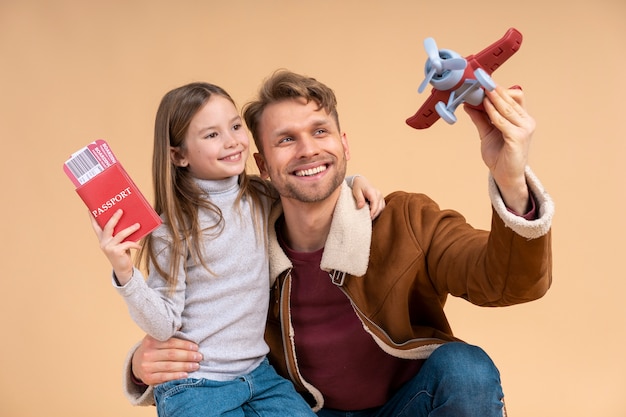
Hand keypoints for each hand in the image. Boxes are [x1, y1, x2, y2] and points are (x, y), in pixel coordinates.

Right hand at [90, 209, 141, 284]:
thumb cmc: (122, 253)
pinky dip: (134, 244)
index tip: (90, 209)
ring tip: (138, 225)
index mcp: (102, 239)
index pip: (95, 226)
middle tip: (121, 210)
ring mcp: (109, 247)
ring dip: (130, 229)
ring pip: (120, 234)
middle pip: (108, 227)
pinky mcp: (116, 252)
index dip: (92, 218)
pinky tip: (139, 247)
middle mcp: (104, 242)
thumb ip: (119, 234)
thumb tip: (129, 221)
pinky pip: (127, 244)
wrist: (122, 269)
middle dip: (114, 218)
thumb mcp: (118, 243)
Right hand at [132, 335, 201, 384]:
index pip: (171, 343)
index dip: (185, 345)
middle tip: (199, 357)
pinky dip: (176, 376)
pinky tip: (186, 374)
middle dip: (188, 356)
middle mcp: (147, 353)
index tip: (196, 347)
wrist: (138, 363)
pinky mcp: (148, 378)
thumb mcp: (158, 338)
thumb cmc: (154, 348)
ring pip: (169, 366)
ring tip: (196, 365)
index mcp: (151, 341)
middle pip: (172, 355)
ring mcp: (146, 366)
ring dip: (185, 366)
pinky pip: (164, 377)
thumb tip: (181, 325)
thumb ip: (169, 333)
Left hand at [351, 176, 385, 218]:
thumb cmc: (358, 186)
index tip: (369, 217)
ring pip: (382, 208)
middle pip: (380, 207)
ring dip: (377, 213)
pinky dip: (378, 211)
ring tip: (370, 218)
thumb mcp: (356, 191)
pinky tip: (373, 215)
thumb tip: (360, 207)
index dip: (373, 211)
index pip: (375, 203)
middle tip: (368, 220)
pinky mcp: (381, 199)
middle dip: (375, 214)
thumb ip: (359, 199)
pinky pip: (382, 207)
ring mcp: (381, 196)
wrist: (361, 181)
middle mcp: (378, 194)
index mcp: (372, 192)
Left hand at [464, 85, 533, 212]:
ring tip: (480, 91)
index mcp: (521, 118)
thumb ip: (480, 119)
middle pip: (511, 99)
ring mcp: (525, 129)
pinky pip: (503, 121)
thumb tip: (468, 104)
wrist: (505, 177)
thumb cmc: (500, 156)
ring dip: (493, 98)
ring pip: (507, 108)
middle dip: (494, 90)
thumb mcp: (487, 133)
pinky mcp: (518, 137)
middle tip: (479, 81)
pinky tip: (485, 106)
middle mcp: (526, 121)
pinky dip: (493, 113)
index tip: (483, 82)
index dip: (499, 89)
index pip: (514, 96)